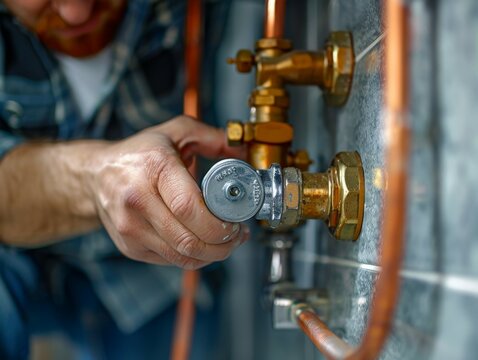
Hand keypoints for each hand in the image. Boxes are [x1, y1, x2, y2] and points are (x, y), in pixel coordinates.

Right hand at [90, 115, 248, 268]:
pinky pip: (171, 262)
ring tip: (226, 241)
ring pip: (182, 256)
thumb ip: (214, 138)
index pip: (188, 206)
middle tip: (237, 234)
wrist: (94, 176)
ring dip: (212, 254)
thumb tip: (245, 154)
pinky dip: (194, 257)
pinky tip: (203, 243)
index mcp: (152, 167)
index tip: (236, 221)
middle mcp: (137, 199)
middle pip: (188, 239)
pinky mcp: (129, 247)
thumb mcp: (176, 132)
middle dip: (223, 244)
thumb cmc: (138, 154)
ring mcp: (130, 228)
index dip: (219, 222)